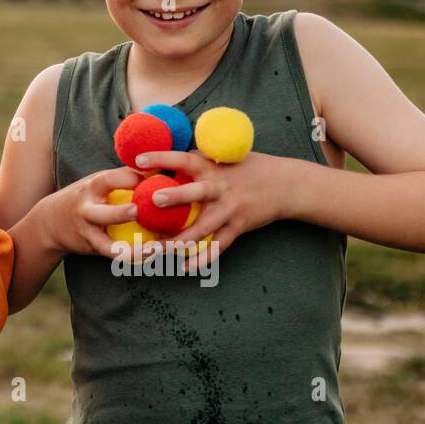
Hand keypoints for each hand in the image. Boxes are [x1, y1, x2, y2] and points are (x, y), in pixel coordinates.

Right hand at [38, 165, 143, 258]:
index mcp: (91, 188)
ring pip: (106, 244)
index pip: (109, 180)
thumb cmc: (85, 197)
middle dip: (118, 214)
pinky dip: (130, 256)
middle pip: (101, 214)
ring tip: (152, 248)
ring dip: (128, 248)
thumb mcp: (97, 181)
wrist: (50, 222)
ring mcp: (88, 232)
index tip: (152, 177)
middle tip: (137, 211)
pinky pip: (112, 254)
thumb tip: (158, 165)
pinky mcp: (93, 247)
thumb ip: (122, 175)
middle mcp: (87, 210)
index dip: (129, 178)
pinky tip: (149, 256)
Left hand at [133, 150, 285, 270]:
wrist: (287, 184)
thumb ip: (198, 159)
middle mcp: (220, 187)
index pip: (183, 159)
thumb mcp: (224, 156)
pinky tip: (185, 267)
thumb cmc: (248, 167)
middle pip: (196, 192)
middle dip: (176, 196)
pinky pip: (218, 245)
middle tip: (154, 200)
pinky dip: (203, 258)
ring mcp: (230, 208)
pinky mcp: (238, 226)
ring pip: (203, 227)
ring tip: (158, 249)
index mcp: (212, 167)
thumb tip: (165, 158)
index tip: (138, 161)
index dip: (162, 158)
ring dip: (181, 239)